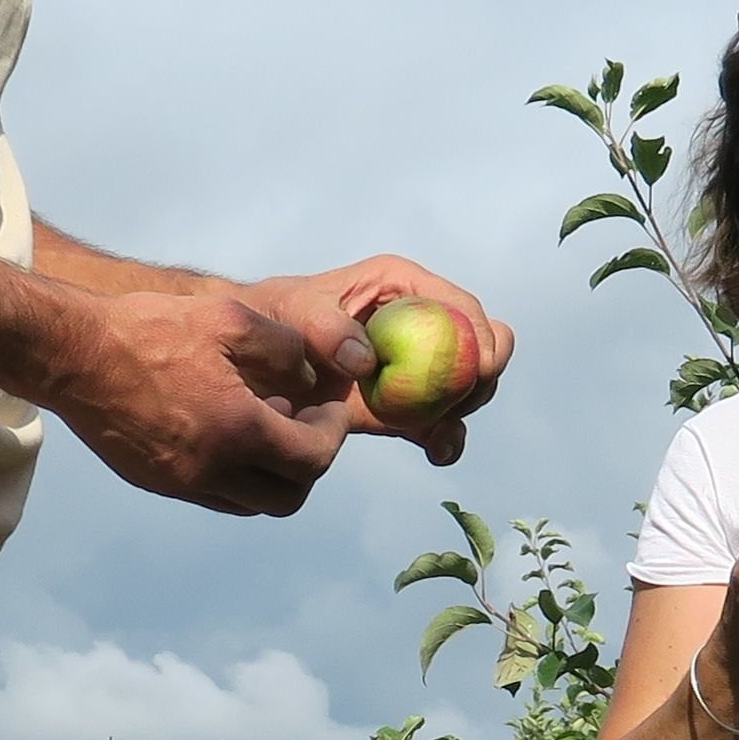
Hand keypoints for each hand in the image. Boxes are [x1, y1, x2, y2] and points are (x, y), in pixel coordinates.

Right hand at [43, 290, 353, 516]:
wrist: (74, 354)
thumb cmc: (150, 330)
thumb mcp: (231, 318)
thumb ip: (285, 350)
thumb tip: (309, 380)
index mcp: (236, 431)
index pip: (313, 459)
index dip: (333, 434)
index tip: (330, 408)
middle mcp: (210, 471)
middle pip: (288, 497)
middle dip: (308, 464)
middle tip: (305, 422)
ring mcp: (180, 483)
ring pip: (251, 504)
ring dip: (272, 474)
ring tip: (266, 424)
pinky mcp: (157, 482)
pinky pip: (216, 496)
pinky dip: (237, 476)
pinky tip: (228, 432)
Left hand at [246, 255, 518, 464]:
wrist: (256, 363)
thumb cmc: (272, 321)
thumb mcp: (292, 310)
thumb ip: (325, 326)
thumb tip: (366, 359)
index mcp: (404, 287)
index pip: (462, 306)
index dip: (483, 335)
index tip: (482, 369)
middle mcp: (420, 322)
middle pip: (480, 347)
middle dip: (480, 377)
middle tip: (456, 405)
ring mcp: (417, 365)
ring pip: (467, 388)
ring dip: (463, 412)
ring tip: (437, 433)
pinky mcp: (407, 403)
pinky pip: (442, 424)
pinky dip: (447, 440)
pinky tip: (437, 452)